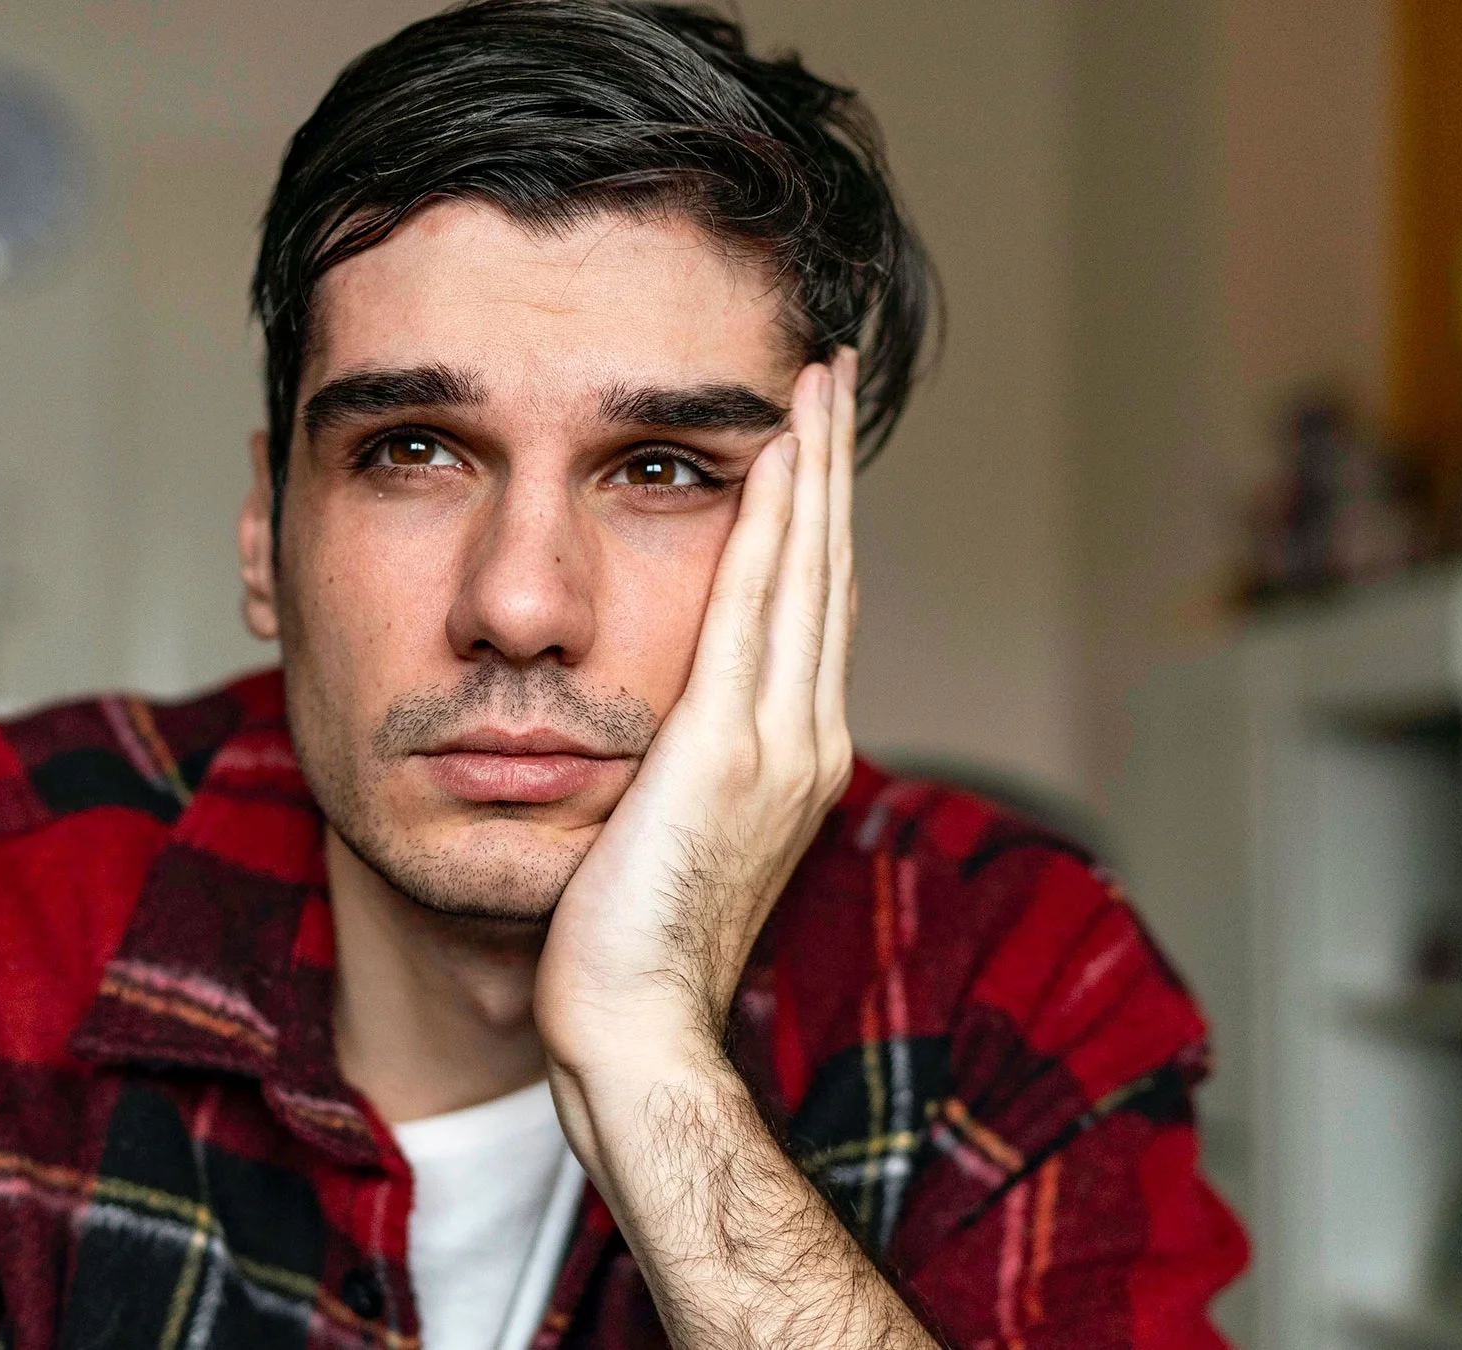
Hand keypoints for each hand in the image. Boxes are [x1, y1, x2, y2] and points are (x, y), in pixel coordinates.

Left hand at [536, 352, 857, 1098]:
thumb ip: (681, 767)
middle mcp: (806, 739)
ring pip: (805, 574)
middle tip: (833, 373)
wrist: (636, 1030)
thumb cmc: (627, 950)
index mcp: (793, 759)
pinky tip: (772, 458)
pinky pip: (754, 611)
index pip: (811, 612)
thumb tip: (657, 722)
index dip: (817, 521)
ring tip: (816, 384)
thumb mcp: (666, 834)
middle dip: (831, 467)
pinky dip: (770, 527)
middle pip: (828, 573)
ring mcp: (779, 744)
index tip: (810, 447)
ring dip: (812, 470)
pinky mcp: (728, 750)